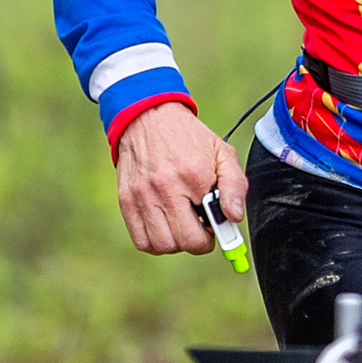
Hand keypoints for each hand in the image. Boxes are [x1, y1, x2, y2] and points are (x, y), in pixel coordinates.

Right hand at [114, 104, 247, 255]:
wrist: (149, 117)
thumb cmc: (189, 138)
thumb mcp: (222, 153)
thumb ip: (235, 185)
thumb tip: (233, 217)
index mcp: (193, 175)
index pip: (206, 229)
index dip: (215, 237)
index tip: (217, 230)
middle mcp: (165, 188)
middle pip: (184, 242)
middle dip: (198, 242)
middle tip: (201, 227)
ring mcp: (142, 196)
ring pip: (162, 245)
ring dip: (176, 242)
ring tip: (182, 224)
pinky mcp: (126, 200)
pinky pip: (141, 240)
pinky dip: (155, 242)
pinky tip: (165, 226)